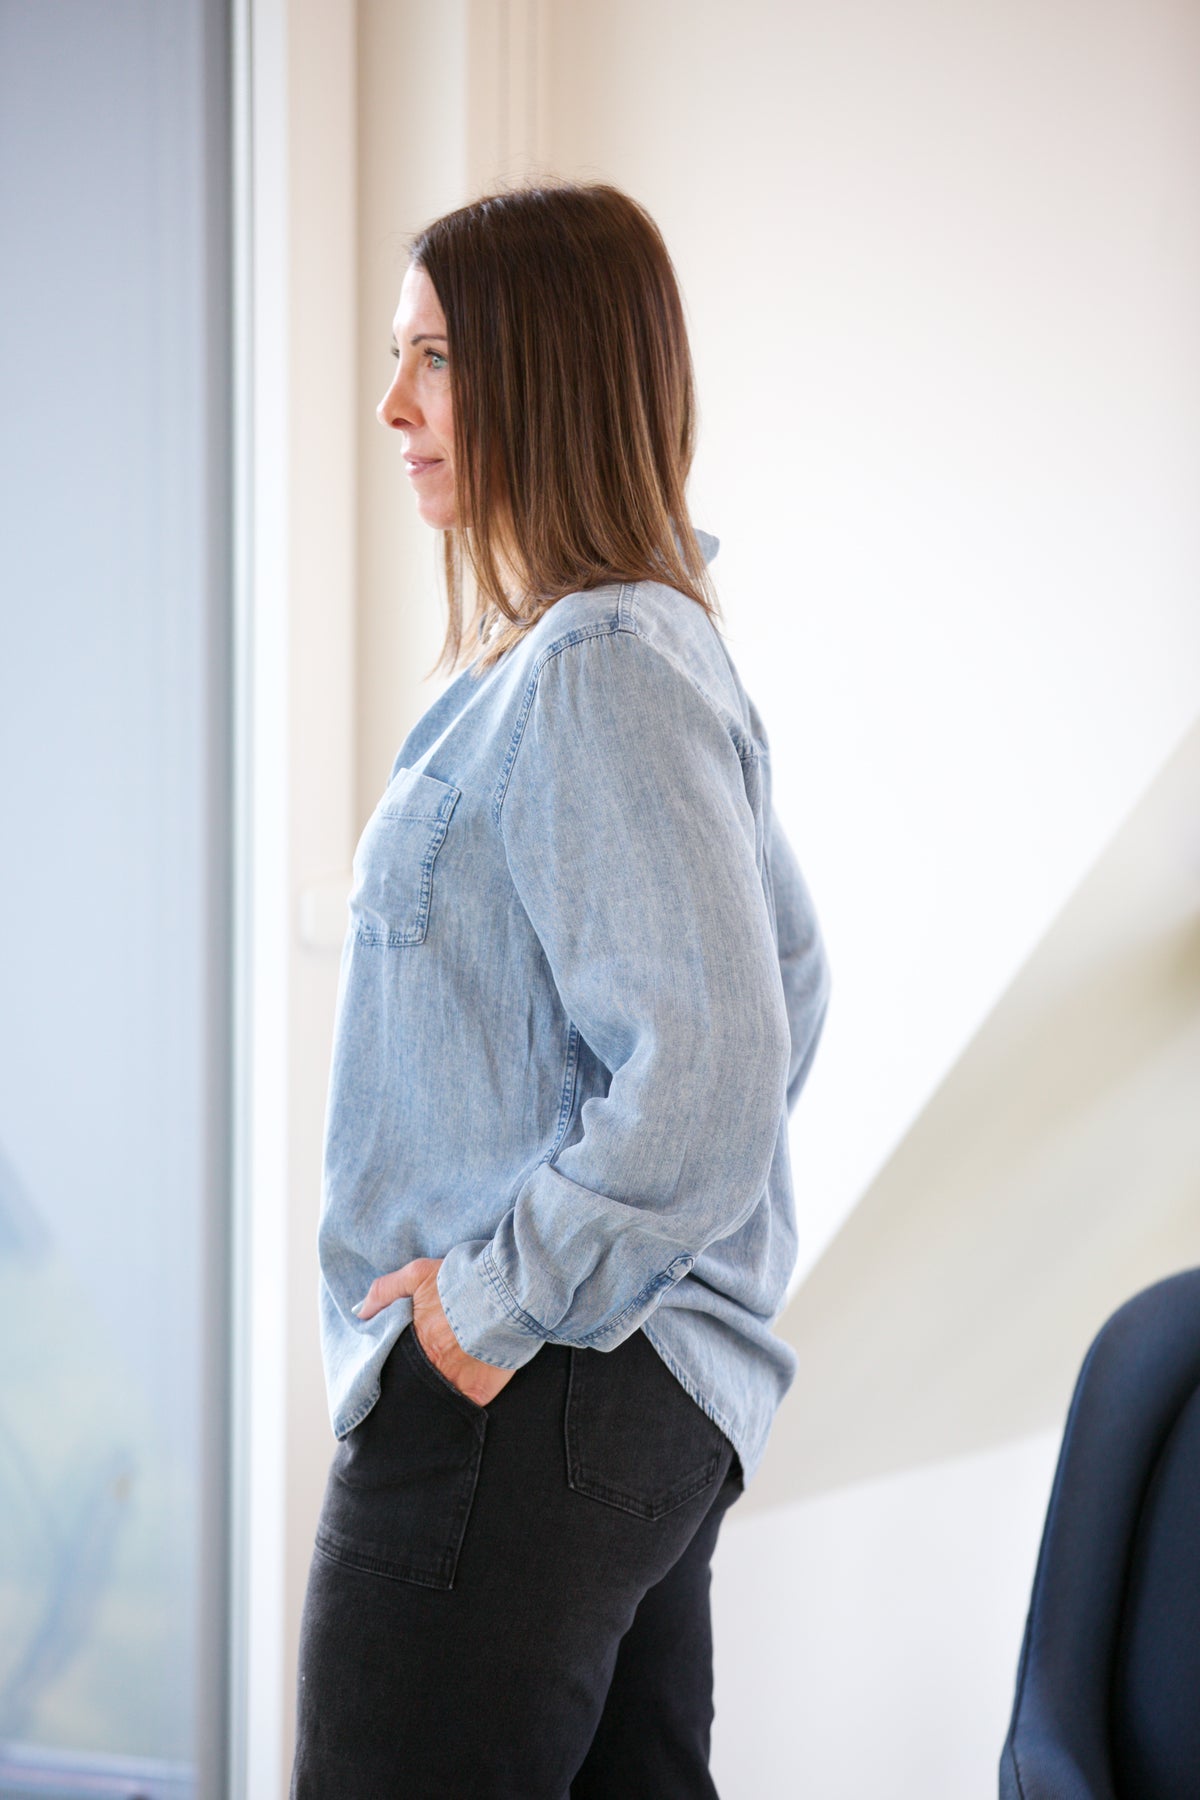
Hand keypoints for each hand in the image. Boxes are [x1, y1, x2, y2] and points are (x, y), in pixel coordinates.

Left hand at [353, 1257, 516, 1407]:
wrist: (508, 1294)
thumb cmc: (463, 1282)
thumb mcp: (418, 1274)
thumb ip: (384, 1291)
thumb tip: (359, 1312)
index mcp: (412, 1341)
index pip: (389, 1362)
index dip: (387, 1365)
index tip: (387, 1367)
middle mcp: (429, 1367)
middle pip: (409, 1384)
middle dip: (405, 1386)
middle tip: (409, 1385)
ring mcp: (453, 1383)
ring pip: (432, 1399)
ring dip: (430, 1398)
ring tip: (428, 1400)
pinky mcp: (476, 1395)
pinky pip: (460, 1409)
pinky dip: (455, 1408)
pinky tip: (453, 1405)